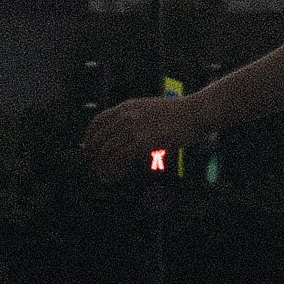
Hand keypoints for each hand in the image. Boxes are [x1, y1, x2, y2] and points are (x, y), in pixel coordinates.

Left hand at [81, 92, 212, 181]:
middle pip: (99, 138)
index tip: (88, 149)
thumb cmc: (179, 114)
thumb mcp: (151, 109)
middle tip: (96, 167)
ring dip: (102, 167)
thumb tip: (126, 135)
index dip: (89, 137)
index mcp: (127, 107)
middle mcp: (126, 116)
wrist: (195, 112)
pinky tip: (115, 176)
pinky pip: (119, 159)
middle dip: (94, 156)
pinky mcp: (142, 142)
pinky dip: (114, 170)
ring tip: (105, 176)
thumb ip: (135, 119)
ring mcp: (133, 128)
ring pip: (106, 151)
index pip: (98, 121)